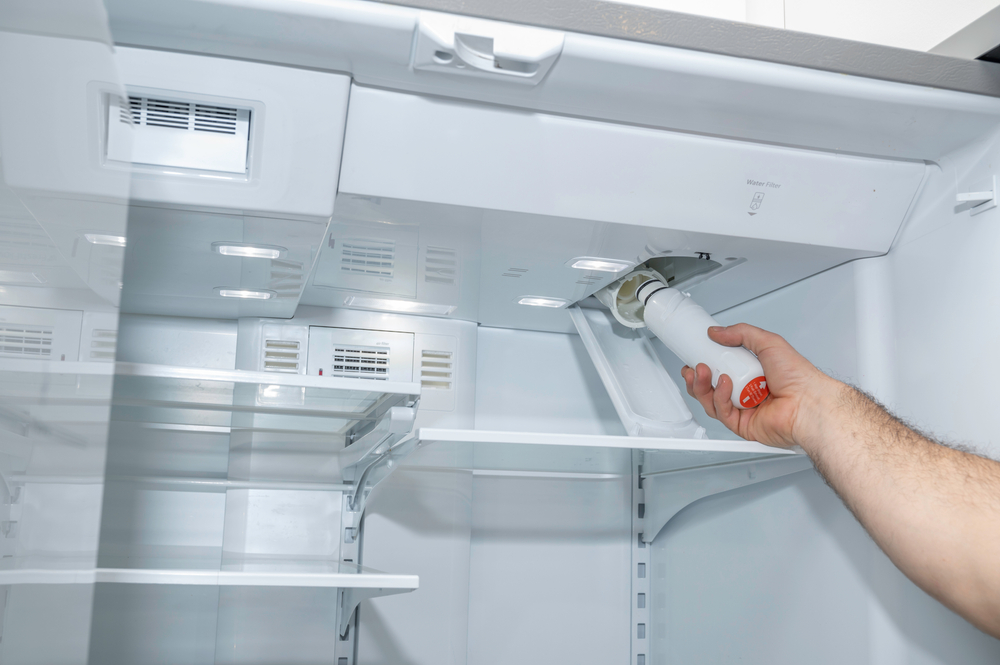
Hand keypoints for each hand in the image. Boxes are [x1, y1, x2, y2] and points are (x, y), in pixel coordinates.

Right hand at [680, 323, 837, 447]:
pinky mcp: (742, 425)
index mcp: (754, 373)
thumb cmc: (799, 378)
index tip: (696, 355)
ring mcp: (744, 409)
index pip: (722, 368)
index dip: (706, 363)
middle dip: (699, 377)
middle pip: (712, 386)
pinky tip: (725, 386)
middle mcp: (748, 391)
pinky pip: (722, 412)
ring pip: (712, 400)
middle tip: (695, 366)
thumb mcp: (768, 342)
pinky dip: (719, 398)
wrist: (808, 403)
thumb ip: (741, 333)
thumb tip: (717, 332)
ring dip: (704, 386)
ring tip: (704, 372)